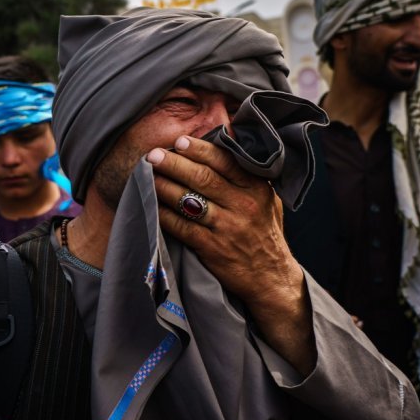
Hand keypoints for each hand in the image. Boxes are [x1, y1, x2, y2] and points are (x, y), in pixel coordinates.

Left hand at [146, 135, 314, 374]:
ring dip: (164, 186)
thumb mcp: (268, 200)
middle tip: (153, 155)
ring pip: (189, 200)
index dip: (199, 149)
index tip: (179, 141)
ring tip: (147, 175)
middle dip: (174, 163)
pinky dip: (164, 214)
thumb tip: (223, 148)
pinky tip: (152, 205)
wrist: (271, 278)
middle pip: (202, 177)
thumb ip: (248, 177)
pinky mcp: (212, 248)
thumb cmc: (265, 233)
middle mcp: (243, 205)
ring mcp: (227, 227)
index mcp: (256, 188)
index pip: (224, 161)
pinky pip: (182, 226)